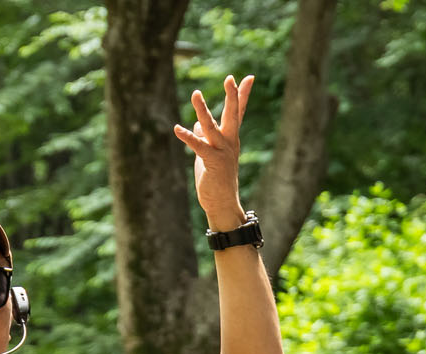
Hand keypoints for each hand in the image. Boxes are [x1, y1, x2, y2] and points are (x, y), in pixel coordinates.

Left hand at [173, 74, 252, 231]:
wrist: (222, 203)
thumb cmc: (216, 179)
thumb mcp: (208, 153)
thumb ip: (204, 136)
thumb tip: (196, 124)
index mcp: (230, 139)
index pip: (238, 112)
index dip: (242, 95)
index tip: (248, 78)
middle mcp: (229, 142)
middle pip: (232, 115)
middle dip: (232, 96)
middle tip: (230, 78)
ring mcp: (222, 152)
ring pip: (211, 126)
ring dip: (203, 110)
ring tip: (196, 93)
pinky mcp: (212, 162)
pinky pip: (198, 146)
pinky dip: (188, 137)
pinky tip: (177, 129)